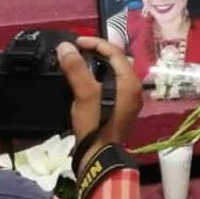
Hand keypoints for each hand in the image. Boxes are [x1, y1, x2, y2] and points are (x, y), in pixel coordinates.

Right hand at [57, 36, 141, 169]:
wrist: (99, 157)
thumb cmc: (95, 124)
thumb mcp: (84, 95)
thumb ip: (76, 69)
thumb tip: (65, 46)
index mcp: (130, 81)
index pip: (115, 52)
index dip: (95, 43)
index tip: (76, 41)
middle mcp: (134, 87)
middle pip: (116, 61)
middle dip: (96, 52)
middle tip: (76, 50)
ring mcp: (129, 99)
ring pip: (113, 73)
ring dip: (96, 64)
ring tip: (77, 62)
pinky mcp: (121, 108)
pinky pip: (111, 84)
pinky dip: (97, 77)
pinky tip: (83, 81)